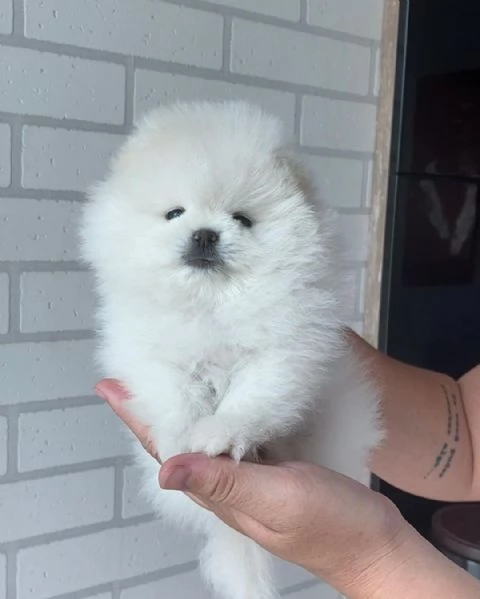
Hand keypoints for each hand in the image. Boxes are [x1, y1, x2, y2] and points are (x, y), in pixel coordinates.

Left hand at [95, 378, 408, 595]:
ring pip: (204, 433)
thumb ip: (225, 483)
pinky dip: (221, 409)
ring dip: (183, 403)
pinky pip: (234, 432)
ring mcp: (246, 472)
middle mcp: (224, 481)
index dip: (136, 415)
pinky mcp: (269, 463)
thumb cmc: (330, 525)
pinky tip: (221, 390)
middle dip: (152, 404)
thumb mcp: (276, 498)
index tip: (111, 384)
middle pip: (177, 437)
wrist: (372, 541)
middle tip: (132, 367)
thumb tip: (166, 469)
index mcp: (218, 490)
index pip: (165, 448)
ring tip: (164, 371)